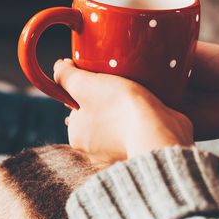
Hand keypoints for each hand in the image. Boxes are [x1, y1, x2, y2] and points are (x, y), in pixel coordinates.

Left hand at [54, 59, 193, 164]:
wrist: (160, 134)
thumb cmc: (119, 109)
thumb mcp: (85, 84)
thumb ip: (66, 76)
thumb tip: (58, 68)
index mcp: (77, 135)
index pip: (74, 107)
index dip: (84, 87)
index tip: (98, 75)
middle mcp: (95, 149)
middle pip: (96, 114)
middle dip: (105, 98)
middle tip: (118, 81)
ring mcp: (120, 150)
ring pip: (118, 121)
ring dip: (125, 107)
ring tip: (135, 91)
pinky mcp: (143, 147)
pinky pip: (138, 128)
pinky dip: (141, 117)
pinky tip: (148, 105)